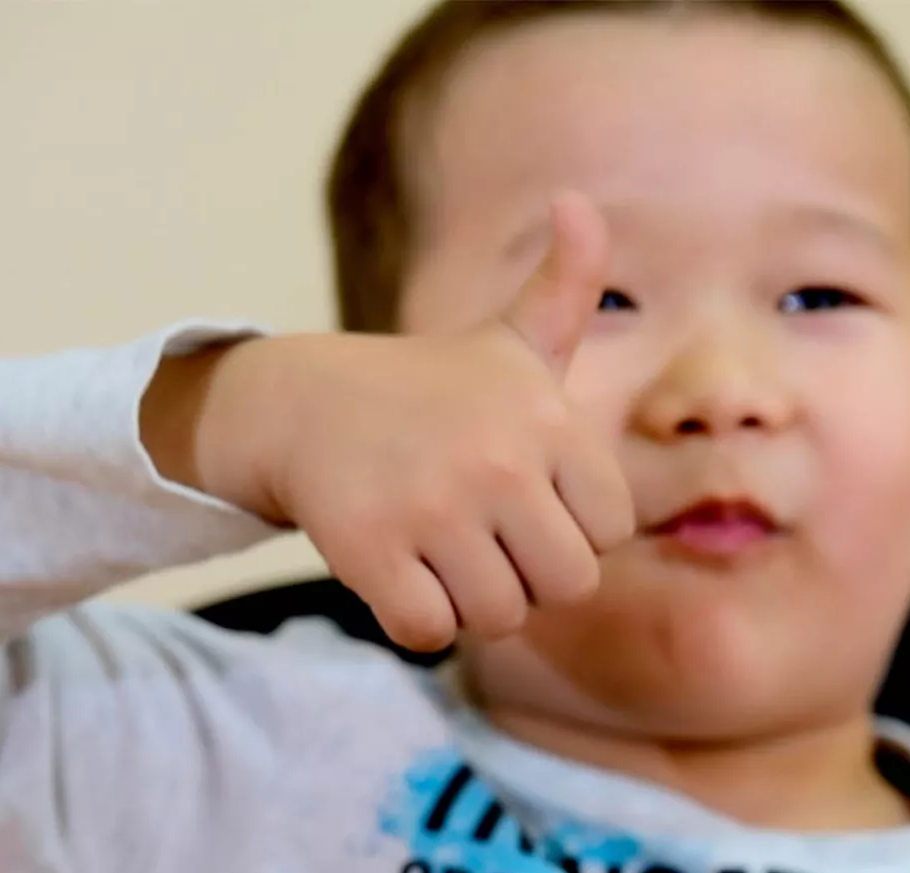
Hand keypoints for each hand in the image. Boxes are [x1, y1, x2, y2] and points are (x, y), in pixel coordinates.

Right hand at [145, 192, 633, 651]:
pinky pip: (430, 633)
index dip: (568, 528)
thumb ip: (566, 288)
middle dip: (527, 575)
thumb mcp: (508, 338)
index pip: (609, 532)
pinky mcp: (370, 550)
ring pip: (499, 617)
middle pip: (565, 585)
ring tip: (438, 548)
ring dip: (469, 600)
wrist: (300, 403)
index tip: (525, 495)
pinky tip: (399, 573)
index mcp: (549, 419)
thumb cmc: (428, 387)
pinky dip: (416, 620)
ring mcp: (433, 507)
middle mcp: (499, 461)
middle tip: (482, 535)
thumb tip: (580, 201)